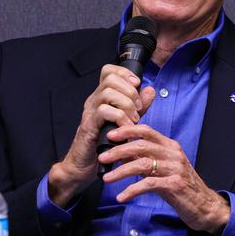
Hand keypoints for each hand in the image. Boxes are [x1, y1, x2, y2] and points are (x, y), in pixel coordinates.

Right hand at [47, 65, 155, 205]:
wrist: (84, 165)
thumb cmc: (104, 143)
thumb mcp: (127, 120)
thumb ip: (138, 106)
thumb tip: (150, 90)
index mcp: (102, 96)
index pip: (109, 71)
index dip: (125, 73)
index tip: (137, 85)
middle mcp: (94, 100)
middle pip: (111, 79)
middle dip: (130, 92)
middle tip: (138, 109)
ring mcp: (90, 112)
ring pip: (108, 93)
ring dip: (126, 105)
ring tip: (133, 119)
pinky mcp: (89, 125)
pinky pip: (105, 112)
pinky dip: (120, 118)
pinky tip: (126, 128)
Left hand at [99, 123, 231, 234]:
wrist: (205, 206)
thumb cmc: (183, 187)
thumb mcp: (165, 169)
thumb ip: (147, 159)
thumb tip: (122, 154)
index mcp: (171, 147)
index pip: (147, 131)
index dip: (127, 130)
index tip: (111, 135)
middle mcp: (173, 154)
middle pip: (141, 145)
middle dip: (118, 150)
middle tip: (102, 157)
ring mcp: (175, 169)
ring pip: (142, 164)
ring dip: (121, 171)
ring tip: (107, 178)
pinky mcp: (174, 185)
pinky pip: (148, 184)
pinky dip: (132, 190)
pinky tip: (122, 196)